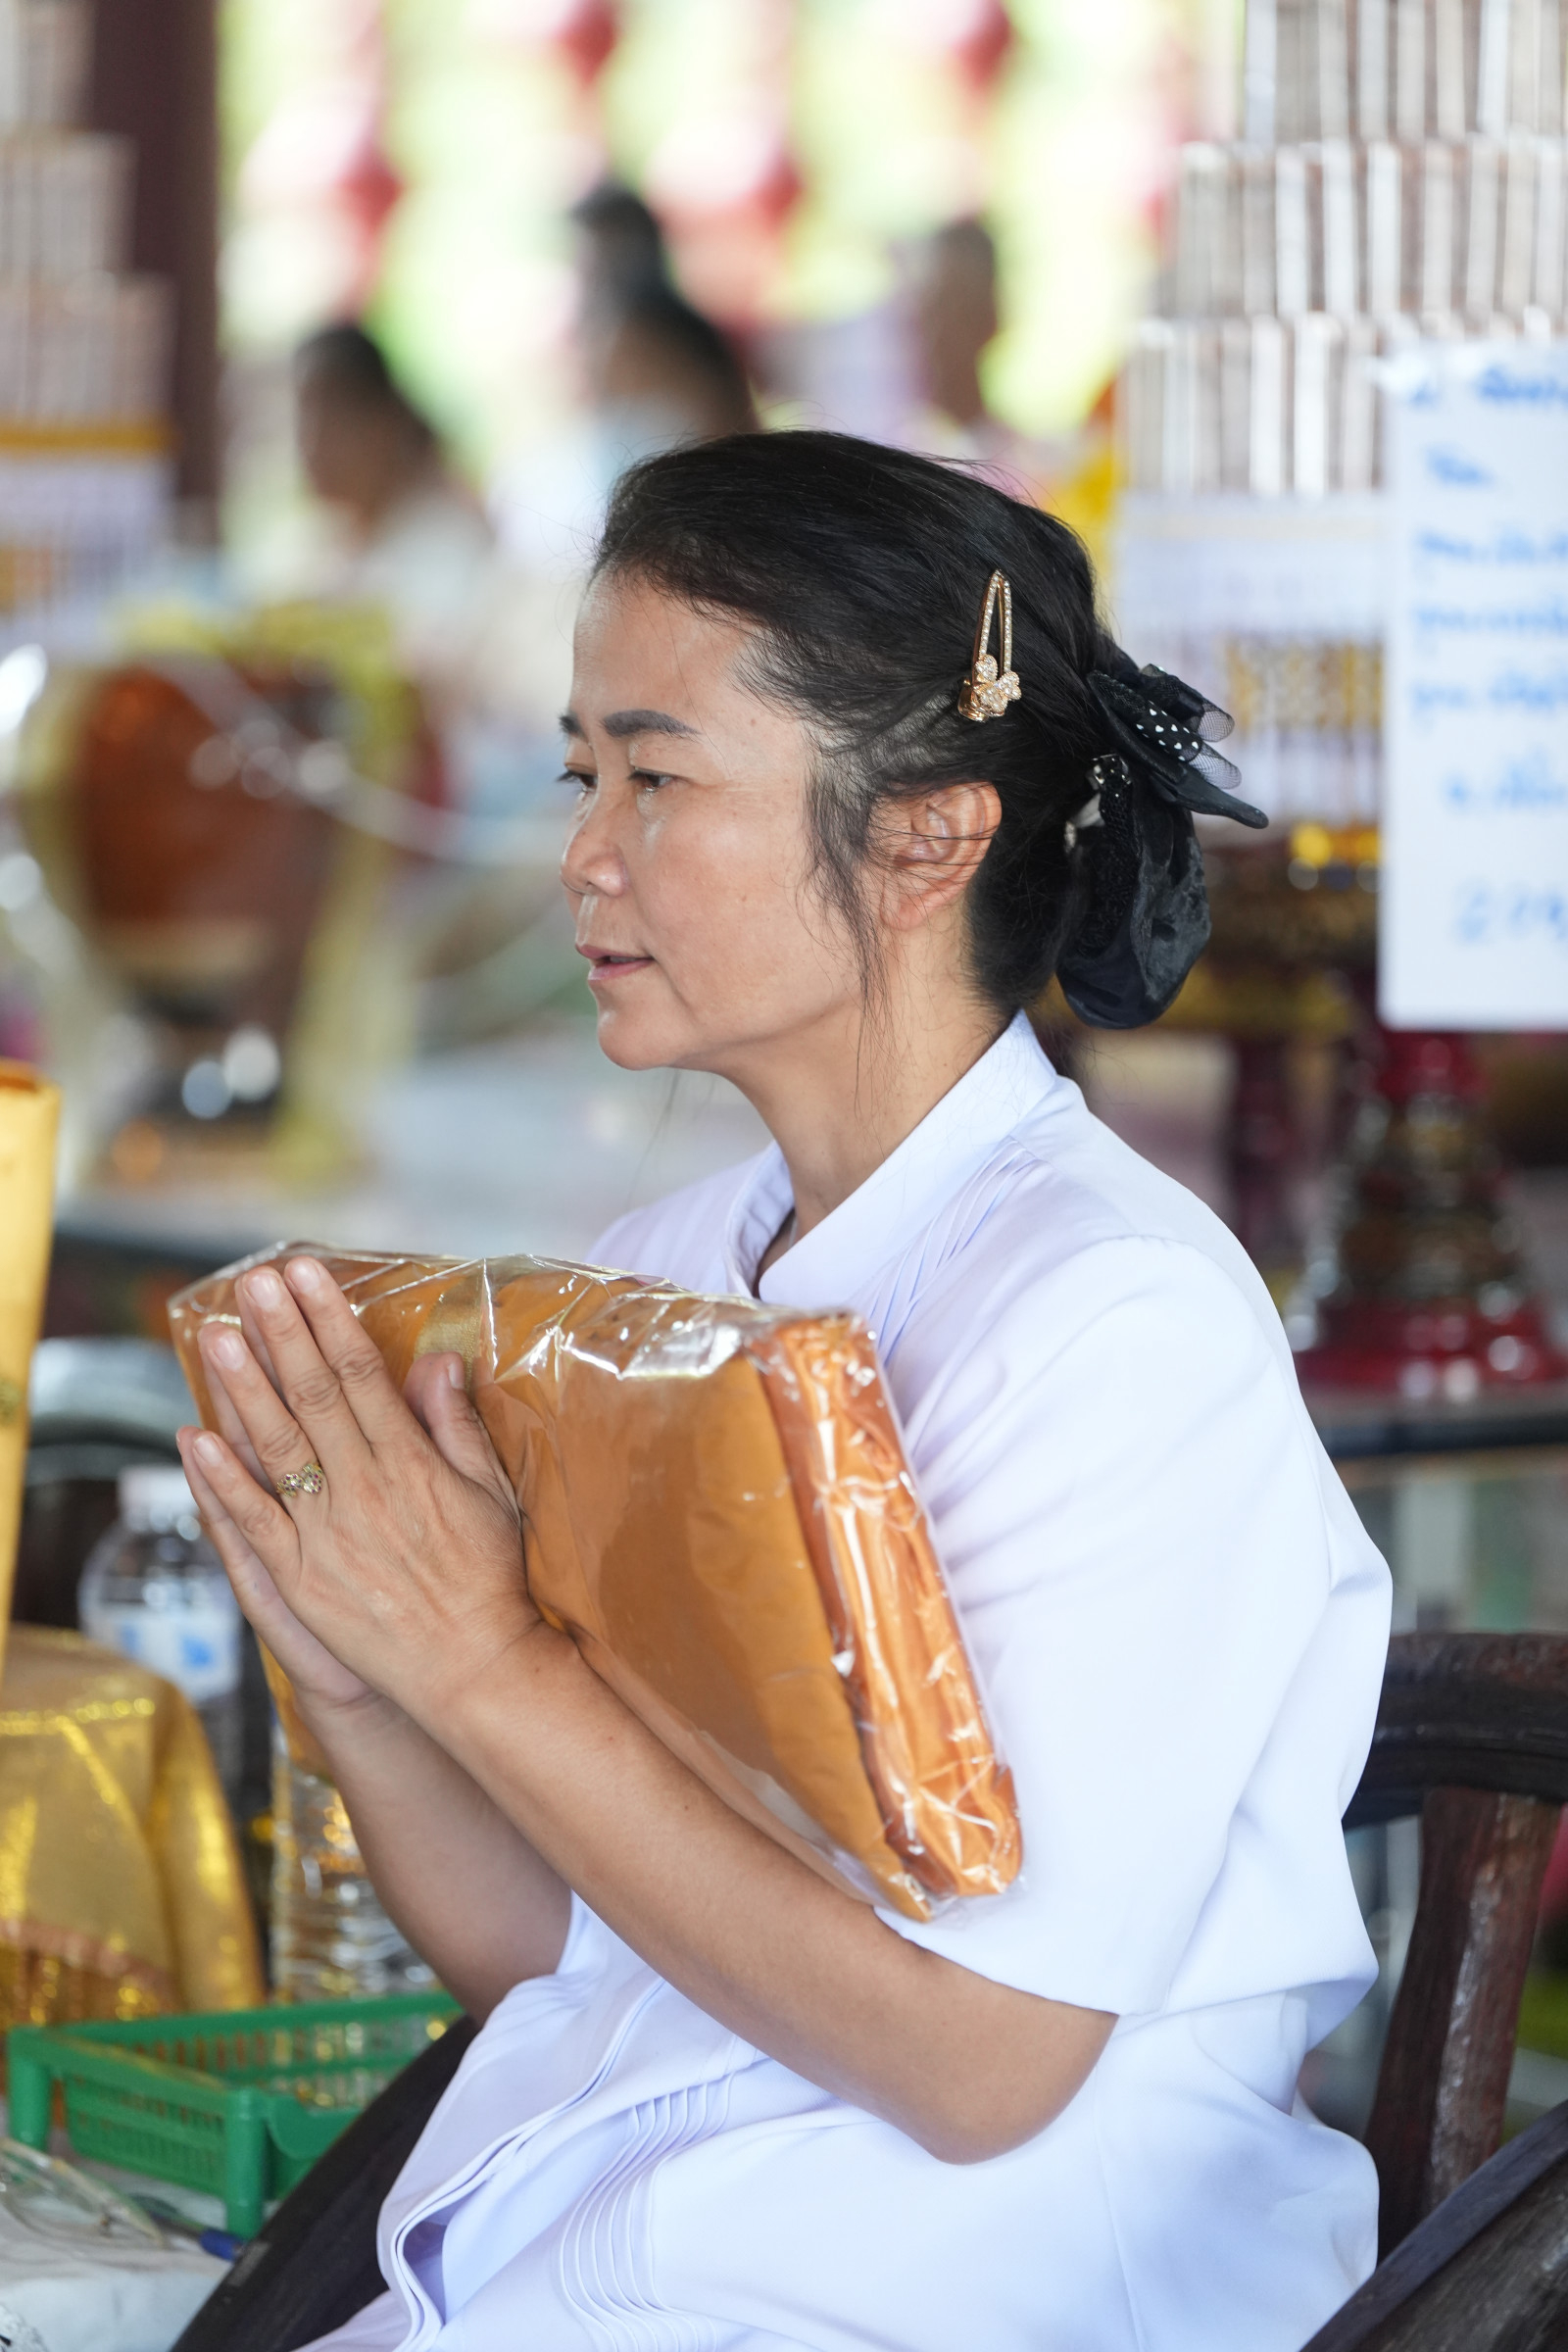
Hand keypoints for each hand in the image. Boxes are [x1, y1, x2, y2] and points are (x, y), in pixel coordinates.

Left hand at [177, 1256, 536, 1728]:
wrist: (472, 1666)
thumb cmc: (487, 1578)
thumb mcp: (489, 1492)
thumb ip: (455, 1424)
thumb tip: (436, 1360)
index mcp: (410, 1462)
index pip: (360, 1374)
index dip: (329, 1319)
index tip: (306, 1275)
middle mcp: (362, 1489)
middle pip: (313, 1395)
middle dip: (280, 1333)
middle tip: (252, 1283)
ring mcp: (325, 1534)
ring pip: (275, 1446)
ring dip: (242, 1387)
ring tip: (215, 1335)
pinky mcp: (298, 1578)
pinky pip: (252, 1521)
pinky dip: (221, 1479)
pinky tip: (194, 1438)